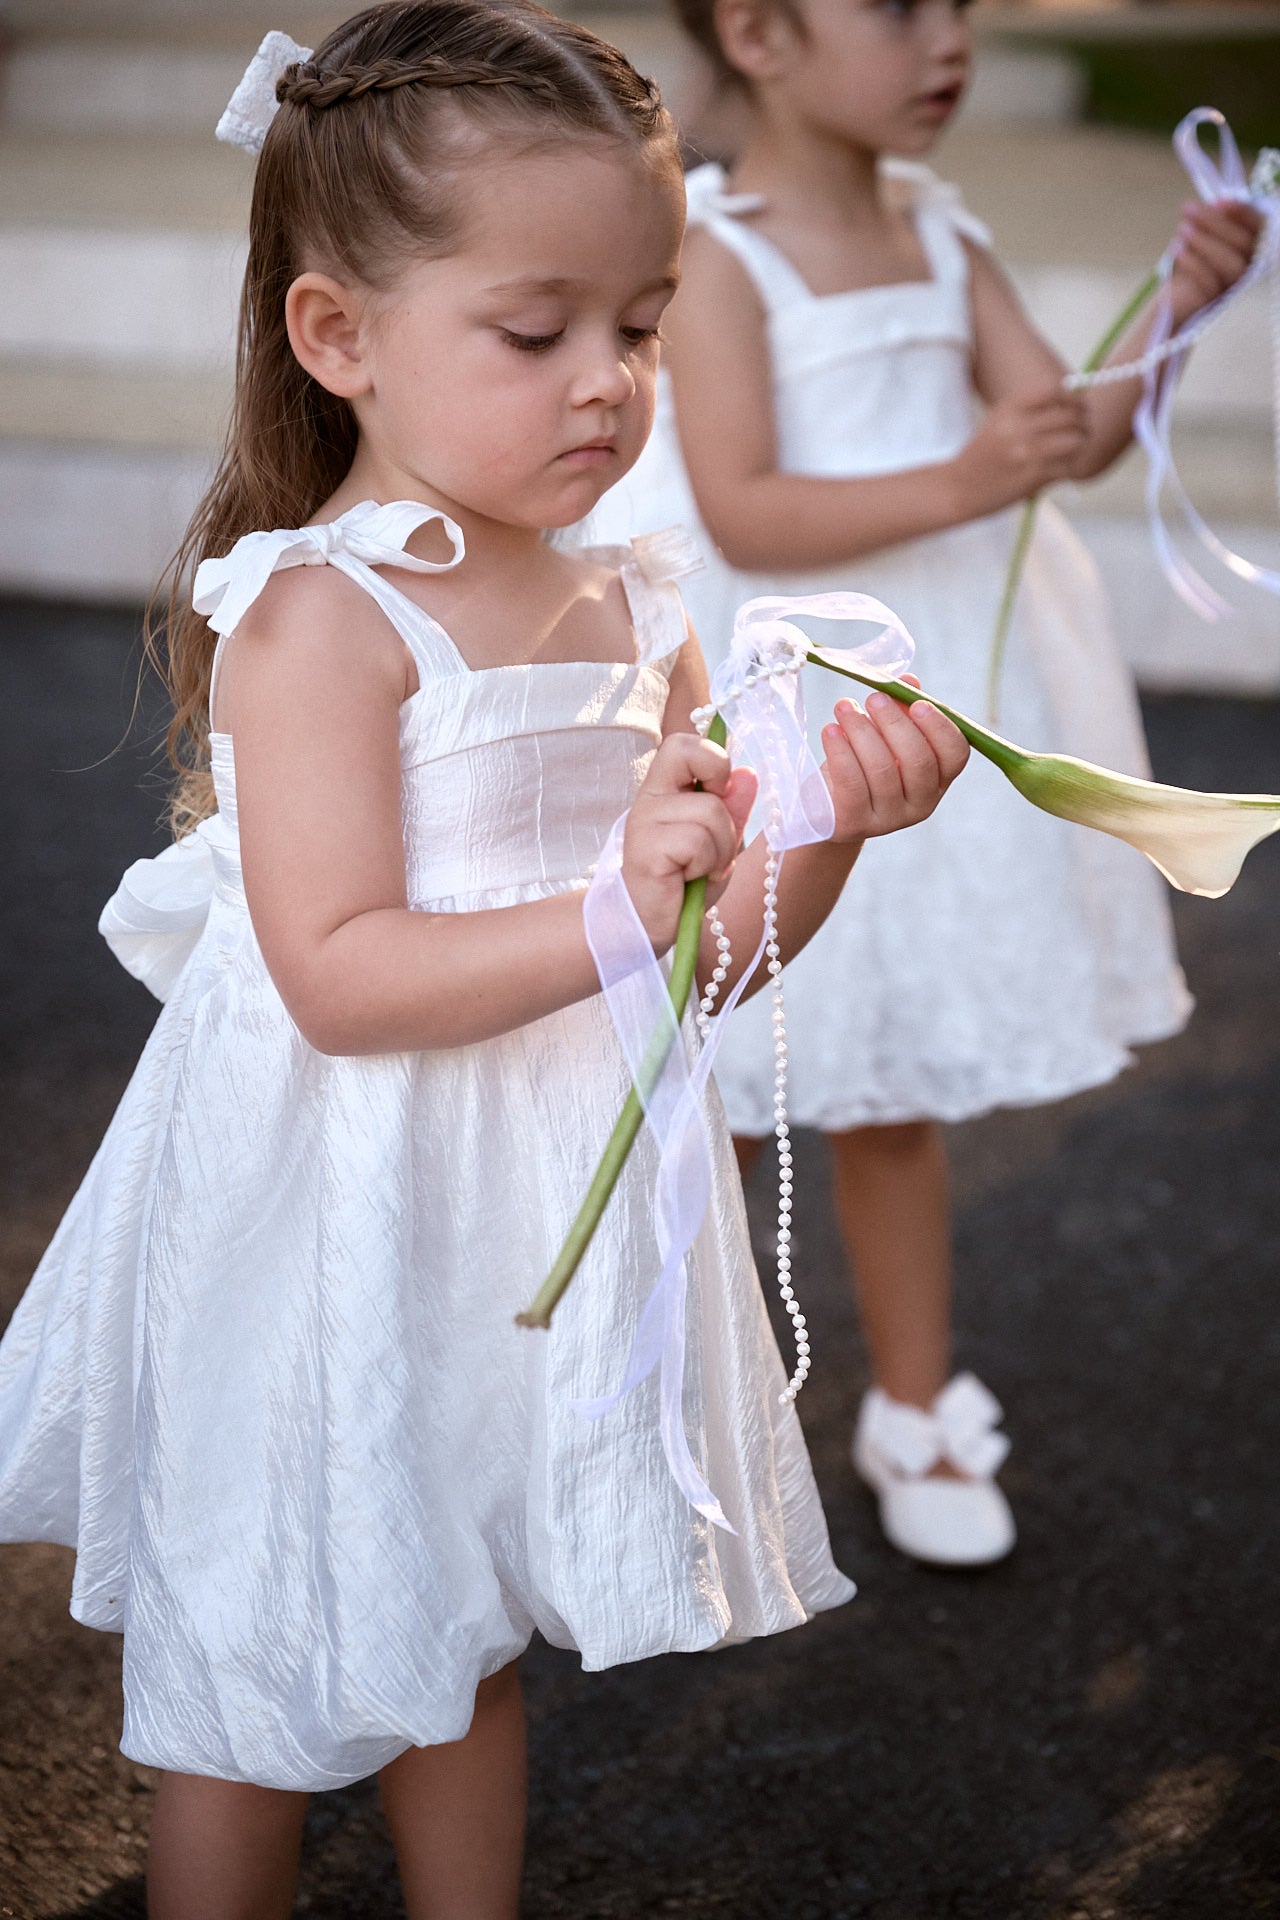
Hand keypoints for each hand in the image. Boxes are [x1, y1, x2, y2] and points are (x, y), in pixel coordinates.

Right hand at [623, 733, 758, 951]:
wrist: (648, 923)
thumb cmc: (682, 882)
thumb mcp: (719, 841)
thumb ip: (732, 808)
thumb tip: (748, 774)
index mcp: (665, 788)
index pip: (684, 743)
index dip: (714, 760)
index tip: (719, 794)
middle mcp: (651, 797)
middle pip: (704, 762)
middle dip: (726, 804)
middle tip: (715, 840)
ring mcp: (645, 821)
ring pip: (711, 811)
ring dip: (721, 849)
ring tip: (703, 869)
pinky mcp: (647, 850)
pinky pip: (697, 842)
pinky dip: (706, 865)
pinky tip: (689, 879)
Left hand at [820, 682, 967, 843]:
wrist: (826, 807)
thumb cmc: (862, 763)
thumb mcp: (883, 736)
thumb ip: (901, 709)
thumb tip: (909, 681)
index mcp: (937, 779)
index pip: (955, 754)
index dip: (940, 727)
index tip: (917, 703)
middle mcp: (921, 804)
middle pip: (919, 761)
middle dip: (895, 723)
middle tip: (874, 698)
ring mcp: (889, 819)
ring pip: (882, 770)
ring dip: (862, 731)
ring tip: (844, 706)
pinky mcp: (855, 824)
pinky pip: (852, 784)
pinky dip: (840, 752)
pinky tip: (830, 730)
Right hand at [950, 387, 1088, 516]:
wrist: (959, 488)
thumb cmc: (982, 455)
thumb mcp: (998, 421)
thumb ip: (1029, 409)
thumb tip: (1072, 401)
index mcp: (1009, 409)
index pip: (1054, 390)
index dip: (1073, 397)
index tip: (1079, 406)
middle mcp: (1018, 427)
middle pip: (1070, 415)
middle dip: (1083, 422)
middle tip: (1083, 428)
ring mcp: (1027, 453)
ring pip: (1075, 440)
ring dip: (1081, 444)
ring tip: (1075, 448)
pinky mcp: (1033, 477)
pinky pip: (1068, 466)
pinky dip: (1070, 466)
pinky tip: (1061, 468)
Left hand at [1168, 198, 1261, 327]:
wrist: (1173, 300)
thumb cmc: (1191, 264)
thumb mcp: (1201, 238)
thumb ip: (1212, 223)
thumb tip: (1214, 203)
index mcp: (1249, 249)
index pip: (1257, 228)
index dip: (1242, 213)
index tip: (1219, 201)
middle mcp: (1248, 268)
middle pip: (1243, 243)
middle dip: (1215, 222)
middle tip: (1189, 209)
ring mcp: (1233, 287)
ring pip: (1232, 264)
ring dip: (1205, 242)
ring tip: (1182, 229)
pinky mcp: (1215, 303)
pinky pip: (1210, 284)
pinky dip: (1193, 263)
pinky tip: (1177, 250)